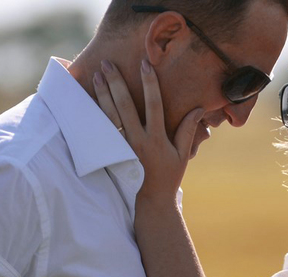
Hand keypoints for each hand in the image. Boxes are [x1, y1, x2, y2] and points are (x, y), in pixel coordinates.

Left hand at [93, 59, 202, 203]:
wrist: (149, 202)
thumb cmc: (168, 177)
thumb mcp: (182, 155)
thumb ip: (187, 130)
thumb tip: (198, 108)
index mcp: (156, 139)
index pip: (154, 105)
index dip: (150, 84)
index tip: (145, 64)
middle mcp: (137, 142)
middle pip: (125, 106)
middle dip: (116, 83)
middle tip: (108, 63)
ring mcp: (122, 148)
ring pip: (110, 116)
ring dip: (103, 94)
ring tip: (97, 76)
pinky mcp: (112, 153)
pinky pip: (103, 130)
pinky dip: (96, 114)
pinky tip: (90, 100)